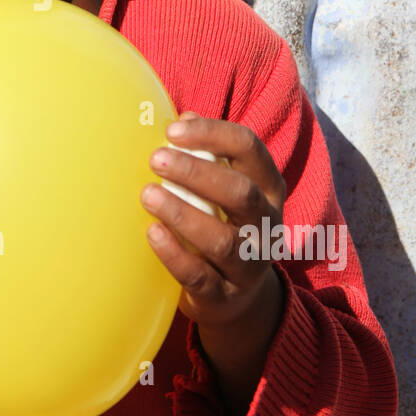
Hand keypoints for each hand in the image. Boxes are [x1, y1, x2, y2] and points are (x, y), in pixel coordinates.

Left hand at [141, 111, 287, 415]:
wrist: (238, 298)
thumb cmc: (222, 224)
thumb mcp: (223, 189)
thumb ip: (207, 156)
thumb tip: (179, 118)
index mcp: (267, 188)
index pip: (250, 150)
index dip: (214, 135)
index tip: (173, 129)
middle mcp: (266, 225)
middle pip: (240, 193)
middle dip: (197, 173)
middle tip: (156, 158)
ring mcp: (249, 265)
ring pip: (223, 240)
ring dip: (183, 213)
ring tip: (148, 194)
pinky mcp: (225, 297)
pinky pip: (201, 277)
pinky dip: (175, 255)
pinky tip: (151, 233)